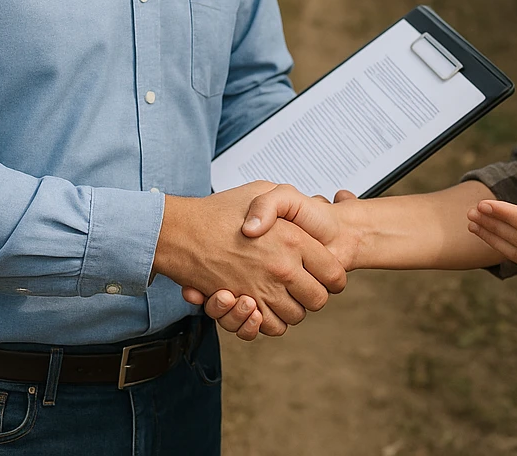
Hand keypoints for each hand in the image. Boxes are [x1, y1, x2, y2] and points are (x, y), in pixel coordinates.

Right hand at [153, 181, 346, 336]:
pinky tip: (263, 304)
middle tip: (302, 284)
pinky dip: (268, 321)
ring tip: (281, 292)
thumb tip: (306, 215)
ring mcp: (262, 290)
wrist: (182, 232)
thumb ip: (288, 201)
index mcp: (295, 240)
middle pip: (318, 300)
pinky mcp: (242, 306)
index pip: (334, 274)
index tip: (324, 273)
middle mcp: (282, 268)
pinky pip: (269, 327)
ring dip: (290, 308)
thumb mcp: (263, 189)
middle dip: (313, 295)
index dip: (332, 276)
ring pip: (295, 316)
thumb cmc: (221, 210)